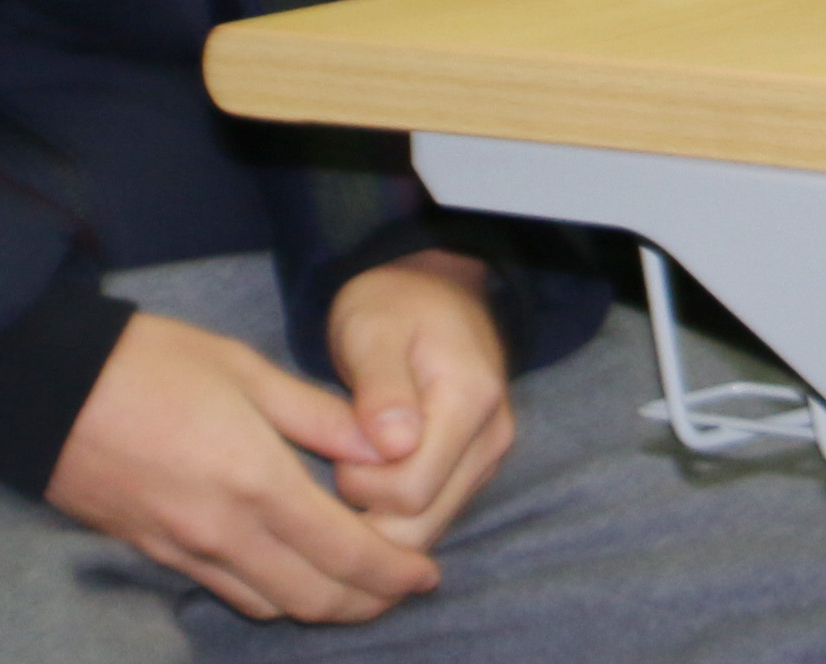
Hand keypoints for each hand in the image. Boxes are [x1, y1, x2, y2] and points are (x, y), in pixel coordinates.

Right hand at [47, 306, 442, 624]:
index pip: (345, 552)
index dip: (394, 572)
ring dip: (323, 605)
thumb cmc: (149, 362)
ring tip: (358, 586)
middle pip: (316, 597)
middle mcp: (224, 531)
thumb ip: (320, 416)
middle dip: (370, 601)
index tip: (427, 573)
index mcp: (256, 480)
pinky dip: (273, 596)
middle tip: (403, 587)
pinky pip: (230, 593)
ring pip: (273, 605)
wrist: (45, 389)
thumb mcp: (245, 369)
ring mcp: (186, 550)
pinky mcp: (156, 554)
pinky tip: (291, 575)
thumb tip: (384, 448)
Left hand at [321, 253, 514, 550]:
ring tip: (345, 471)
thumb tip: (394, 448)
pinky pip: (430, 520)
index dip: (360, 484)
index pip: (412, 490)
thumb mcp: (372, 328)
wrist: (433, 291)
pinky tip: (365, 484)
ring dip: (377, 520)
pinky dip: (392, 517)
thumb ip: (382, 386)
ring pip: (426, 533)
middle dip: (365, 513)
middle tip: (334, 462)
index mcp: (470, 401)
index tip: (335, 444)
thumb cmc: (393, 305)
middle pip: (421, 524)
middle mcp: (491, 440)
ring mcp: (486, 460)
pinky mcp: (472, 472)